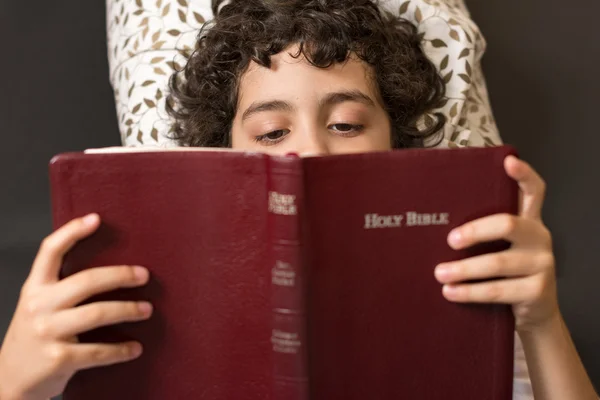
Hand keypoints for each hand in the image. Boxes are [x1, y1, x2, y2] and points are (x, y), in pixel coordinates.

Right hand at [0, 214, 152, 399]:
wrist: (9, 381)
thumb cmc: (35, 337)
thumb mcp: (40, 306)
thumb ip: (62, 288)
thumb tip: (112, 269)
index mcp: (35, 287)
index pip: (50, 251)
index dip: (72, 232)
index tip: (96, 218)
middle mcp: (38, 306)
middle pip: (86, 281)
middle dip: (120, 275)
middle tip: (145, 275)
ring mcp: (47, 332)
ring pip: (97, 313)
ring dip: (128, 310)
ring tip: (147, 310)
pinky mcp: (58, 359)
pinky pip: (98, 351)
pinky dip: (121, 350)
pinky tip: (135, 348)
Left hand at [434, 156, 558, 332]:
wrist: (534, 313)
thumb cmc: (506, 273)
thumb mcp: (501, 248)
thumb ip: (484, 231)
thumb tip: (435, 220)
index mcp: (530, 221)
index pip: (534, 191)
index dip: (523, 175)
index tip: (507, 162)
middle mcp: (540, 238)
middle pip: (507, 224)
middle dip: (474, 231)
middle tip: (449, 240)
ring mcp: (542, 264)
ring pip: (497, 262)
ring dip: (463, 269)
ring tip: (439, 273)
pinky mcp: (538, 291)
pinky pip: (497, 290)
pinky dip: (469, 292)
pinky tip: (450, 292)